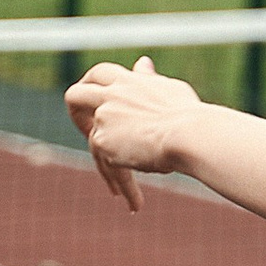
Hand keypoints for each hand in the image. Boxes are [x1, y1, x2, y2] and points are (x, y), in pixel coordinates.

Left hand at [64, 54, 201, 211]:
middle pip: (75, 97)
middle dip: (76, 116)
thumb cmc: (190, 116)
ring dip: (108, 170)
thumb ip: (150, 80)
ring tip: (123, 193)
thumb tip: (142, 63)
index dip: (95, 87)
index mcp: (129, 81)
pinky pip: (107, 167)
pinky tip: (135, 203)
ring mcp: (104, 118)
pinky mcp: (102, 141)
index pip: (101, 74)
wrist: (189, 134)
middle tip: (90, 135)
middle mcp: (111, 96)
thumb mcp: (169, 91)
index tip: (100, 102)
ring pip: (94, 144)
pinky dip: (123, 186)